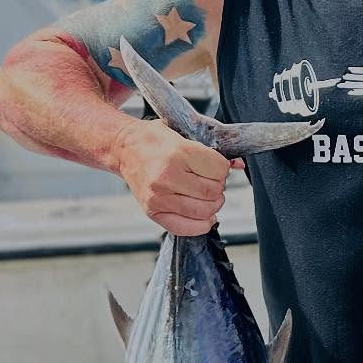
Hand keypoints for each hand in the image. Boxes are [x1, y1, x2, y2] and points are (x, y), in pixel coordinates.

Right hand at [114, 120, 234, 235]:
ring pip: (204, 211)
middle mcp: (168, 176)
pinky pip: (186, 228)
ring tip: (204, 196)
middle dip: (218, 187)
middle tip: (209, 181)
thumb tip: (239, 165)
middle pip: (214, 192)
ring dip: (212, 205)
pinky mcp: (153, 210)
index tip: (215, 166)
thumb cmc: (156, 141)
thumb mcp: (185, 135)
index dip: (222, 168)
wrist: (124, 149)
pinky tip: (204, 216)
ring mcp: (159, 196)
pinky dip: (201, 225)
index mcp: (180, 152)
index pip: (220, 170)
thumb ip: (214, 150)